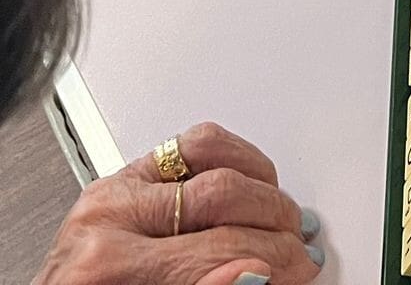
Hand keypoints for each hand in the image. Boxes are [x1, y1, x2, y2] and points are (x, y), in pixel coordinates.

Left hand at [35, 123, 320, 284]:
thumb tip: (256, 275)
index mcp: (107, 269)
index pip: (217, 248)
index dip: (270, 261)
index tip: (298, 271)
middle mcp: (107, 219)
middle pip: (221, 196)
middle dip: (274, 226)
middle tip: (299, 250)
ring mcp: (113, 189)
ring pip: (209, 152)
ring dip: (260, 183)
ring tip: (282, 214)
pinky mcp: (121, 177)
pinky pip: (189, 143)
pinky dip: (233, 154)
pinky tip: (254, 179)